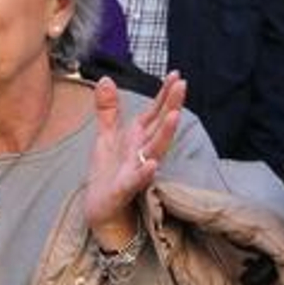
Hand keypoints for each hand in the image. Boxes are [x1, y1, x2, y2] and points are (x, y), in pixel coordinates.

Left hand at [82, 73, 185, 249]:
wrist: (100, 210)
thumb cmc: (108, 174)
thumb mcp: (106, 136)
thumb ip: (108, 109)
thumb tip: (107, 78)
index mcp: (137, 139)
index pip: (155, 113)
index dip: (165, 94)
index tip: (177, 75)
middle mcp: (142, 153)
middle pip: (160, 127)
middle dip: (171, 106)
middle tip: (182, 85)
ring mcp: (136, 171)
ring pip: (154, 151)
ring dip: (165, 135)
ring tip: (174, 116)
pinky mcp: (125, 189)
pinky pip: (137, 180)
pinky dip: (145, 172)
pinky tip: (153, 164)